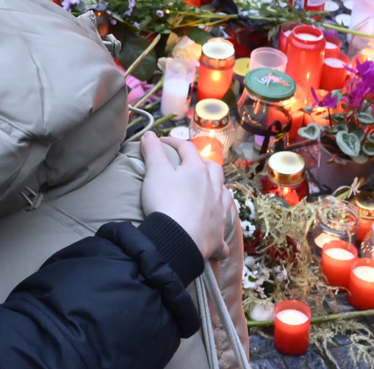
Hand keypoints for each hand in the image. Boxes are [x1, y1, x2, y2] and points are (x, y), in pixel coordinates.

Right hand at [139, 132, 231, 260]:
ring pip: (223, 194)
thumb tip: (150, 134)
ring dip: (216, 188)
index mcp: (197, 170)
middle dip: (201, 162)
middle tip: (189, 164)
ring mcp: (219, 211)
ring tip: (208, 190)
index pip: (187, 148)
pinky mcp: (218, 234)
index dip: (173, 142)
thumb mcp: (154, 172)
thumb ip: (153, 151)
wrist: (178, 239)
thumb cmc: (165, 201)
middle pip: (212, 169)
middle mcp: (213, 187)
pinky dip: (218, 228)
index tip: (160, 142)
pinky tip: (215, 231)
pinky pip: (222, 230)